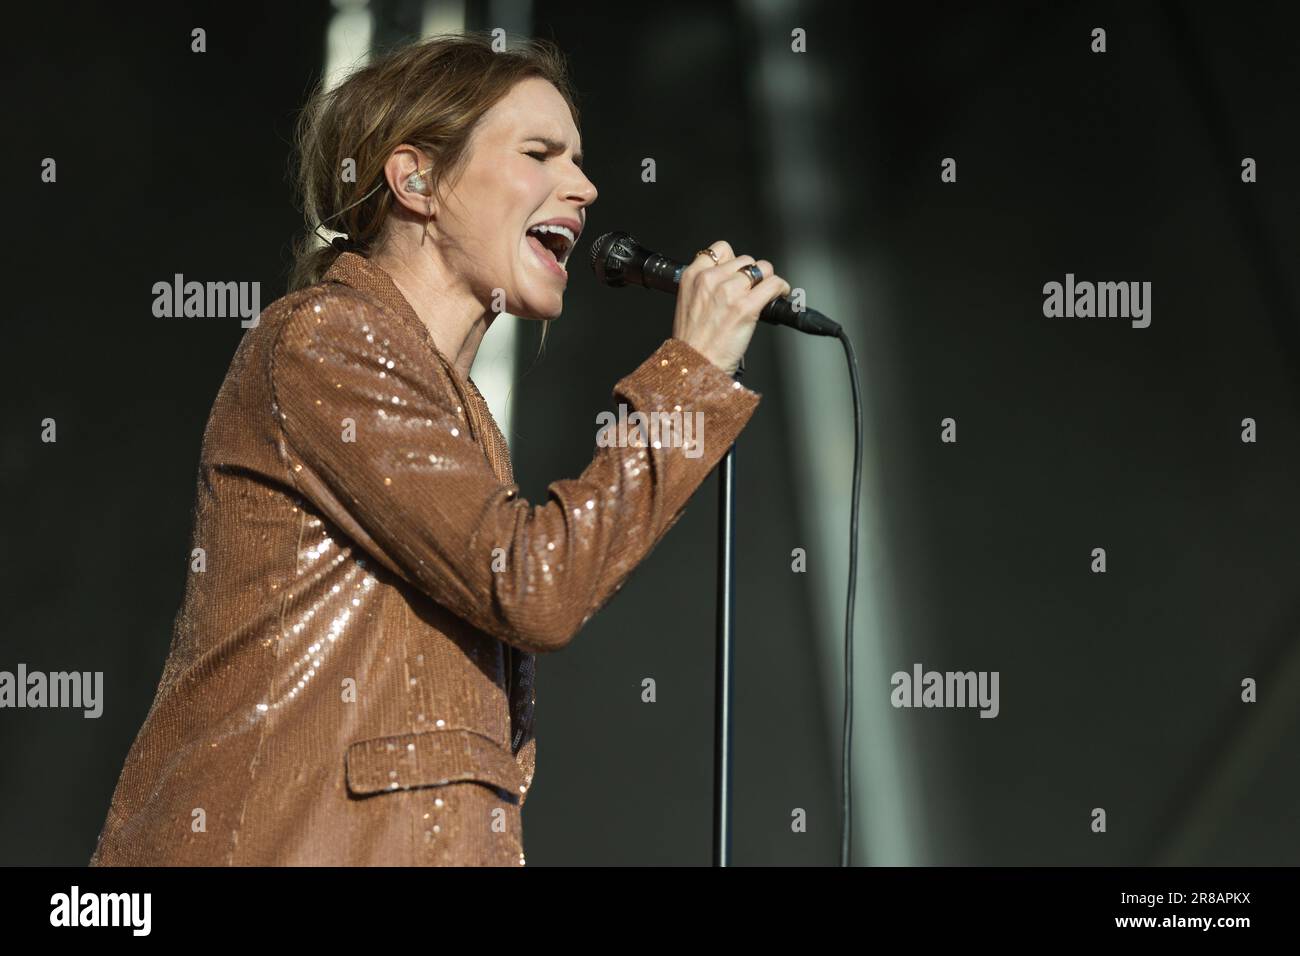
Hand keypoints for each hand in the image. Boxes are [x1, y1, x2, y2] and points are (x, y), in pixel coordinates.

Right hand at [671, 240, 790, 375]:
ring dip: (767, 280)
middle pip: (745, 259)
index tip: (738, 273)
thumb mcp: (687, 304)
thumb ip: (705, 287)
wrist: (693, 364)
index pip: (721, 249)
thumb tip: (731, 279)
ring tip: (766, 293)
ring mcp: (728, 292)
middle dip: (751, 274)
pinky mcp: (746, 307)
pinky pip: (773, 284)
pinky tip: (779, 295)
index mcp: (692, 276)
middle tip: (752, 291)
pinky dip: (780, 288)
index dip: (734, 260)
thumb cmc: (692, 342)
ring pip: (761, 269)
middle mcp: (710, 279)